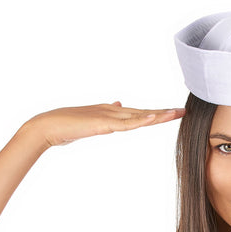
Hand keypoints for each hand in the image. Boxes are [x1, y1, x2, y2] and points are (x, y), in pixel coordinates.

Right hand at [26, 102, 185, 148]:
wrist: (47, 127)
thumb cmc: (65, 126)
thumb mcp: (91, 121)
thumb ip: (106, 115)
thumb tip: (119, 104)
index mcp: (110, 113)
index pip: (138, 114)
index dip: (155, 113)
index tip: (172, 113)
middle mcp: (112, 111)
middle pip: (143, 112)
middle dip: (164, 113)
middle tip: (183, 111)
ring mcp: (108, 116)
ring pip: (139, 116)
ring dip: (158, 115)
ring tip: (176, 114)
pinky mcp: (103, 123)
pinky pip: (126, 123)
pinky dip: (141, 120)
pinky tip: (154, 118)